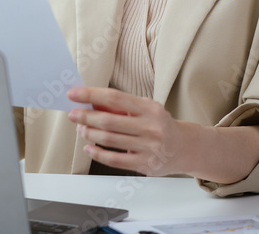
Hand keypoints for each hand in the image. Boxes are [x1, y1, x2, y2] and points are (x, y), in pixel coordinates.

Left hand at [67, 86, 186, 175]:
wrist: (185, 147)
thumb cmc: (160, 124)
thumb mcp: (145, 109)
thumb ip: (121, 107)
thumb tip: (91, 103)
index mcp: (149, 108)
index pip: (114, 98)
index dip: (91, 95)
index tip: (74, 94)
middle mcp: (150, 127)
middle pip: (109, 121)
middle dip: (86, 117)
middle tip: (73, 115)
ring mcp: (149, 147)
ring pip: (109, 140)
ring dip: (89, 134)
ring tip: (81, 129)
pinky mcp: (145, 165)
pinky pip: (115, 160)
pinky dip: (98, 153)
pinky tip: (89, 147)